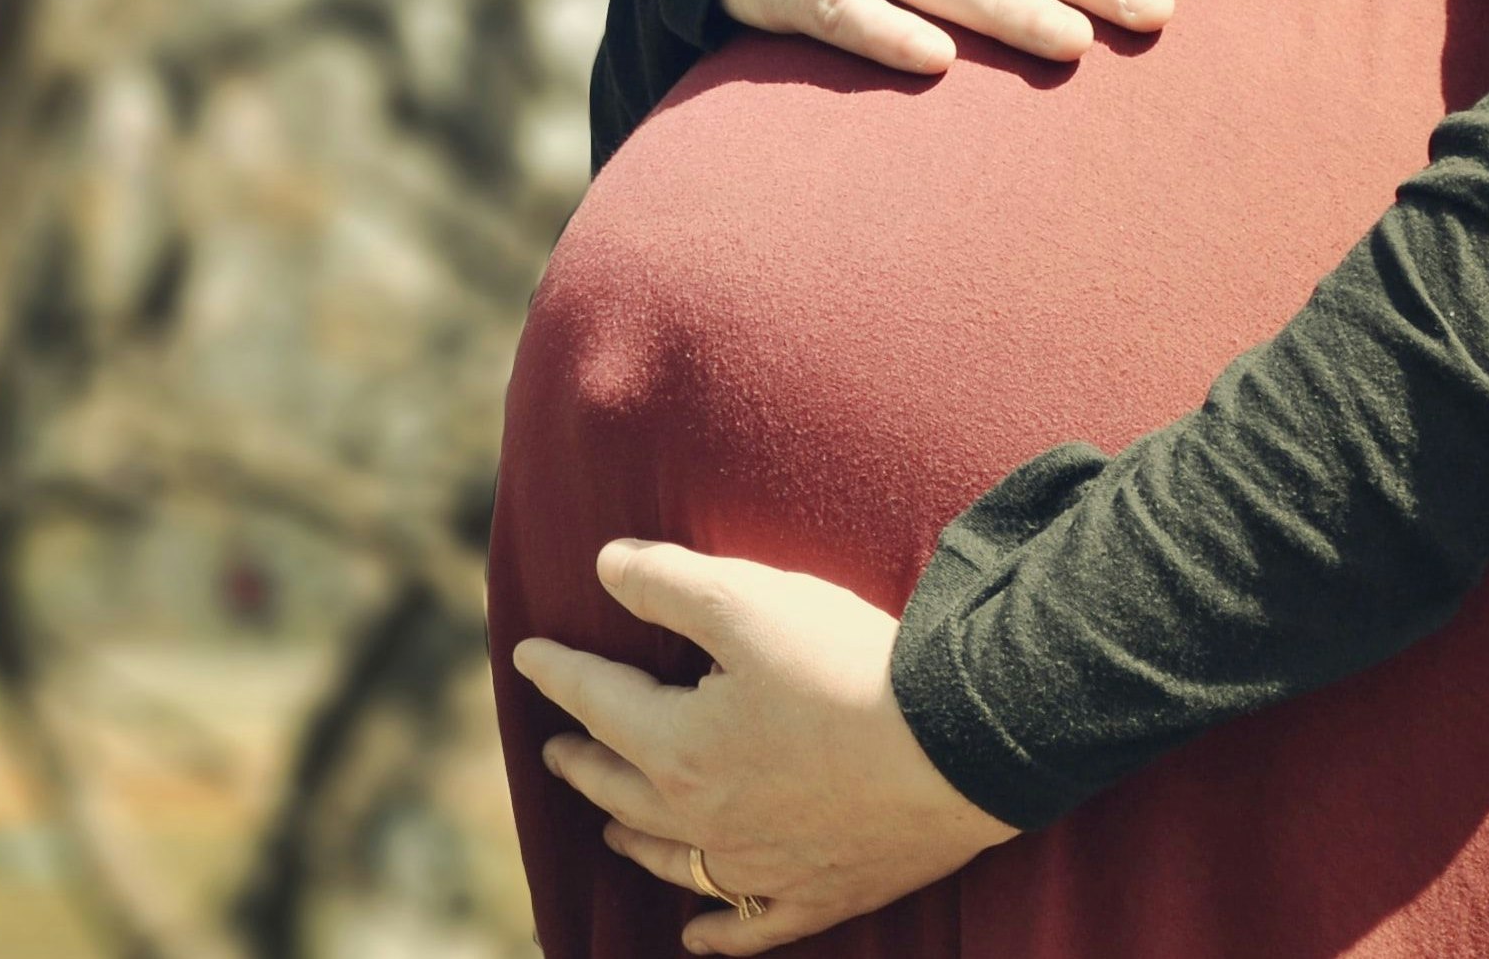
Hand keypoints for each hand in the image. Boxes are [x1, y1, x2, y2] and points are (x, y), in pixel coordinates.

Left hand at [512, 540, 1017, 954]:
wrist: (960, 746)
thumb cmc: (850, 668)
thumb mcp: (749, 601)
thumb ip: (666, 582)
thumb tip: (604, 567)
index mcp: (677, 747)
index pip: (597, 701)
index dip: (559, 673)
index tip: (529, 656)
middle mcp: (705, 818)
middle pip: (621, 788)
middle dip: (582, 762)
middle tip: (558, 748)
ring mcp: (760, 866)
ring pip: (672, 859)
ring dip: (632, 838)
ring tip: (608, 827)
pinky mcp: (818, 893)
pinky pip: (749, 926)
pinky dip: (716, 932)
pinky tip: (694, 935)